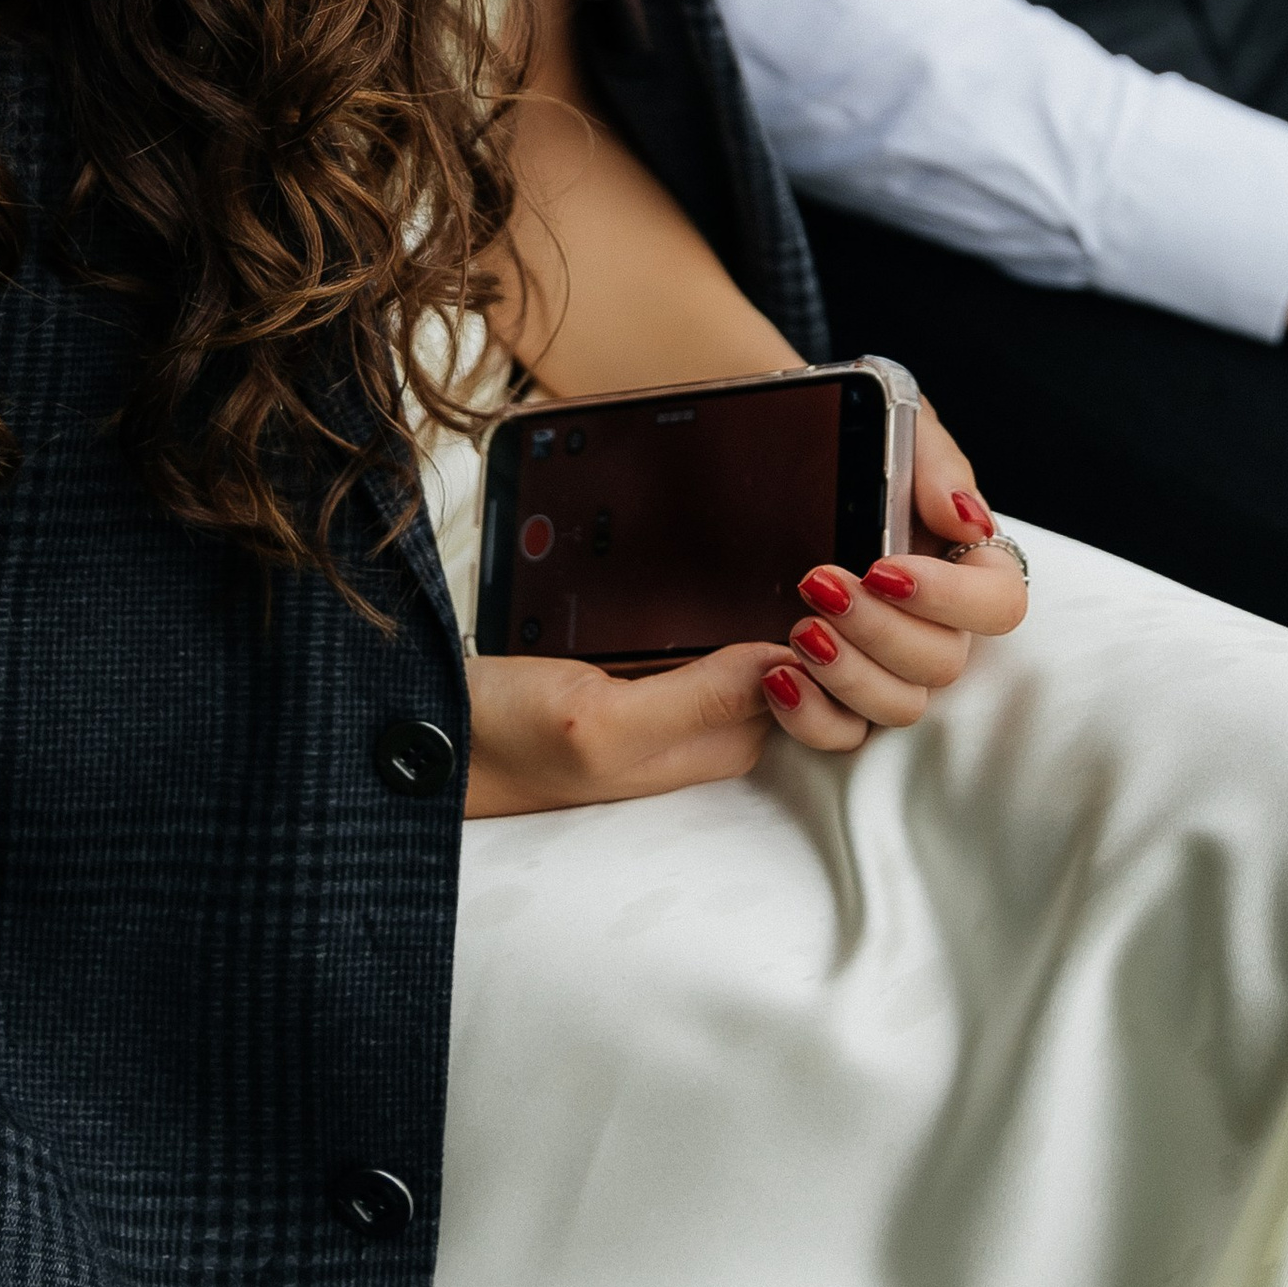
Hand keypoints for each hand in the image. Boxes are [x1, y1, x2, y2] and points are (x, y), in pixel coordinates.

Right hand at [463, 403, 1026, 812]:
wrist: (425, 739)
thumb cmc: (499, 738)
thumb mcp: (595, 718)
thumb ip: (694, 698)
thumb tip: (788, 662)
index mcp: (720, 740)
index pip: (837, 693)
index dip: (854, 636)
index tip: (825, 580)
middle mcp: (721, 721)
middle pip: (837, 675)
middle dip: (863, 625)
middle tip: (834, 560)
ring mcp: (694, 693)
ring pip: (799, 646)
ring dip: (828, 606)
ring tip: (813, 551)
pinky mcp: (662, 664)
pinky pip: (747, 629)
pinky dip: (773, 593)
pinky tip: (765, 546)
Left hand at [772, 403, 1028, 746]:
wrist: (777, 460)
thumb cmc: (856, 446)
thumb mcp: (899, 430)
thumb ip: (936, 465)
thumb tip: (965, 516)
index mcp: (966, 567)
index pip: (999, 605)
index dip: (949, 598)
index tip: (883, 568)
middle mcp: (937, 626)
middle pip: (943, 662)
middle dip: (880, 629)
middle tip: (818, 584)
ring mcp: (890, 668)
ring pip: (900, 707)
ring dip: (848, 674)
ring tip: (798, 631)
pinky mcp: (839, 697)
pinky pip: (844, 736)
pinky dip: (811, 717)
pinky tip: (776, 678)